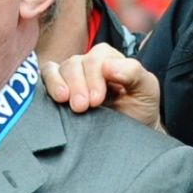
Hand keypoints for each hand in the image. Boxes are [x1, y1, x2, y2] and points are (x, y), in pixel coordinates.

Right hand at [42, 43, 161, 127]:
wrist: (131, 135)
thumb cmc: (139, 109)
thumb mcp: (147, 89)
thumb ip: (134, 72)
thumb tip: (108, 66)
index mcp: (109, 59)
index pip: (96, 58)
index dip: (94, 76)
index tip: (97, 100)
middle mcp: (87, 64)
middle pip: (74, 63)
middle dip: (78, 84)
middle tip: (82, 107)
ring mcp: (70, 77)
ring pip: (56, 69)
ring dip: (59, 85)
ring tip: (66, 102)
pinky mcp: (57, 90)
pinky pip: (44, 77)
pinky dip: (47, 84)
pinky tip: (55, 97)